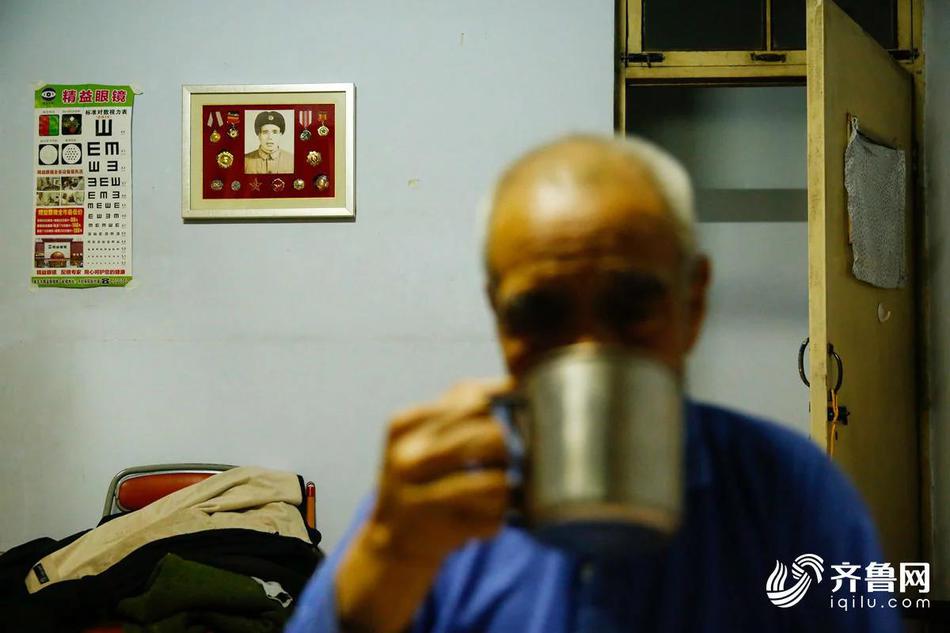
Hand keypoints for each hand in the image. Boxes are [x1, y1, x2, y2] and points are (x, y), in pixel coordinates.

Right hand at [336, 379, 511, 632]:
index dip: (498, 410)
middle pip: (492, 437)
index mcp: (403, 426)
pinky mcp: (440, 532)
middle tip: (498, 460)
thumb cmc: (420, 474)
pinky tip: (481, 515)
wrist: (391, 537)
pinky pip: (495, 517)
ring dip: (505, 486)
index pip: (474, 400)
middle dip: (505, 449)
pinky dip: (498, 517)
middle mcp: (407, 459)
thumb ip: (458, 405)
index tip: (498, 422)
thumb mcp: (421, 433)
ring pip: (497, 481)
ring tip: (494, 489)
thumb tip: (513, 383)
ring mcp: (421, 499)